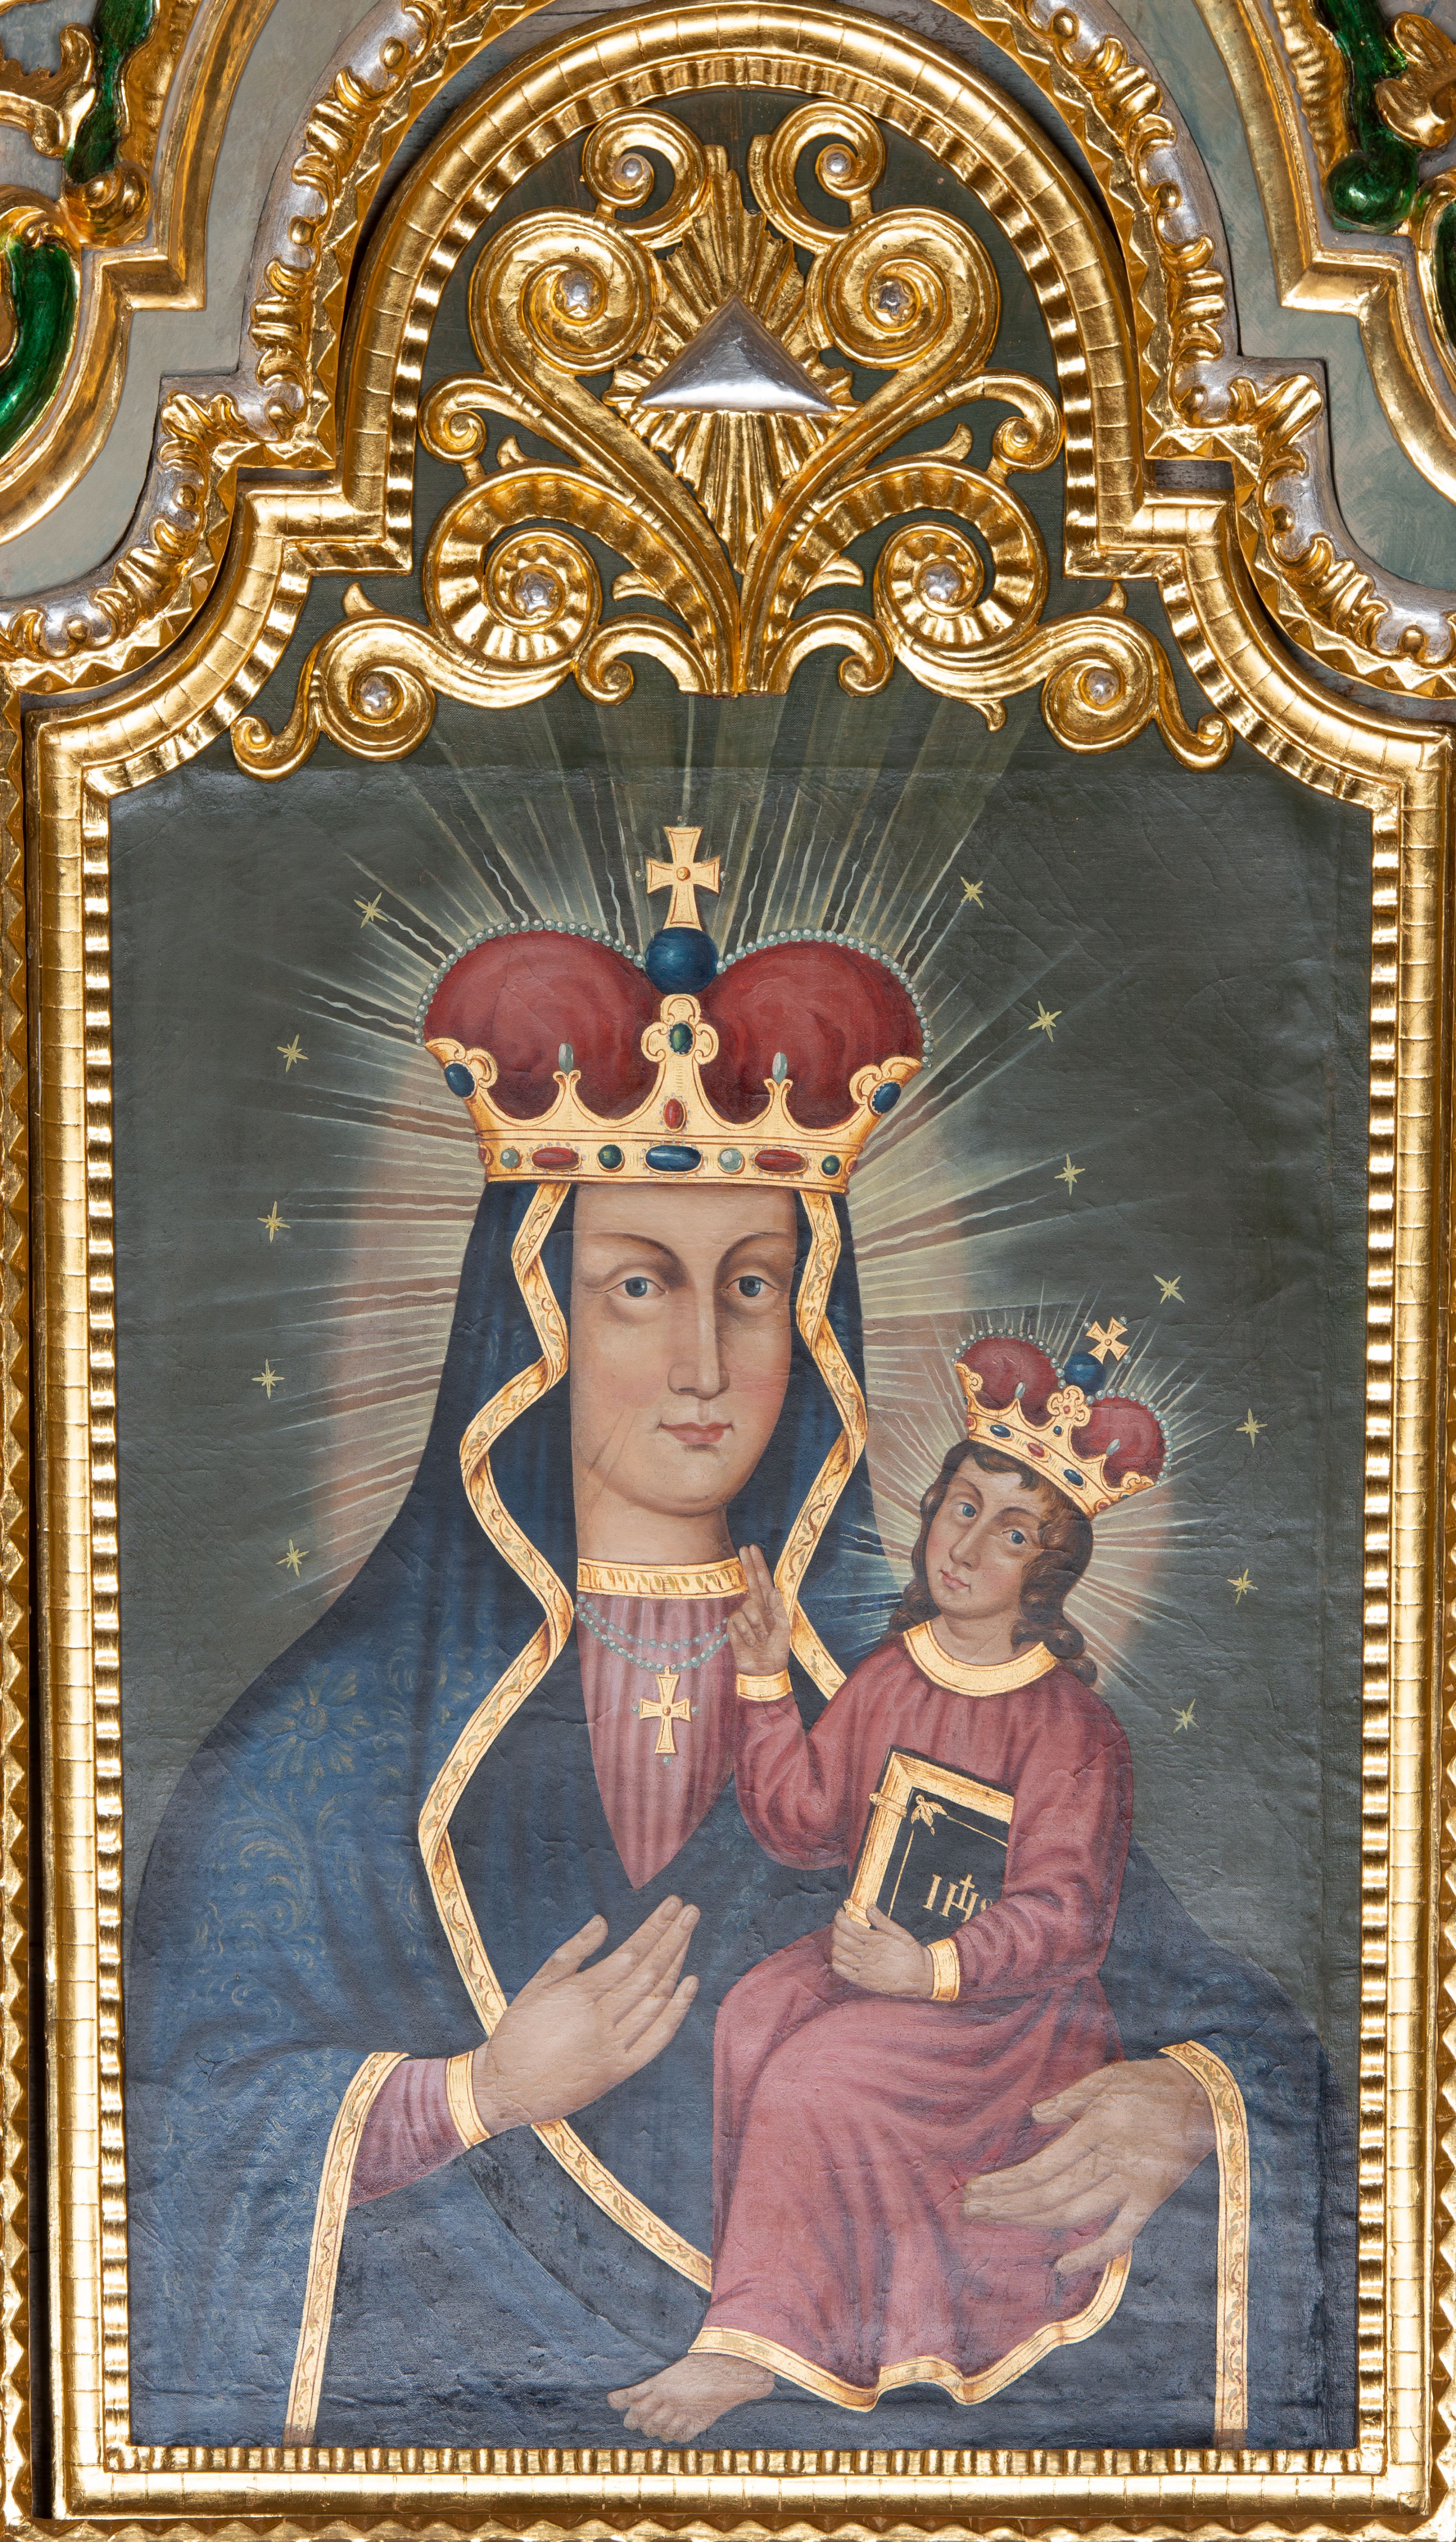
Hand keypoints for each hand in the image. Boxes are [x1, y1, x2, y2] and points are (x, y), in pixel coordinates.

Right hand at [469, 1898, 697, 2133]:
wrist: (506, 2089)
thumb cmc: (518, 2032)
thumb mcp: (536, 1985)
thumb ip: (571, 1953)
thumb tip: (602, 1921)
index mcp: (579, 1994)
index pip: (630, 1953)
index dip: (654, 1928)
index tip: (672, 1905)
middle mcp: (600, 2019)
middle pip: (649, 1972)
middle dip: (673, 1938)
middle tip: (691, 1912)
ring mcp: (612, 2047)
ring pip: (656, 2001)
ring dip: (676, 1965)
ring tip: (687, 1936)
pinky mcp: (618, 2071)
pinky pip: (656, 2039)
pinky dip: (676, 2012)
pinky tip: (688, 1985)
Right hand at [727, 1543, 791, 1676]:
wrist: (765, 1670)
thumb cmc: (777, 1651)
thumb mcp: (783, 1629)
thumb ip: (778, 1608)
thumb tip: (773, 1588)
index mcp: (769, 1606)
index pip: (763, 1581)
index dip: (757, 1565)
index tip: (752, 1548)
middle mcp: (756, 1607)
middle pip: (750, 1581)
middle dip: (747, 1564)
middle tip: (743, 1548)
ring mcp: (744, 1616)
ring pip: (748, 1606)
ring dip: (757, 1624)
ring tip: (761, 1639)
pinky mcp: (733, 1627)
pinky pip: (738, 1620)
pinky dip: (747, 1633)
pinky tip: (751, 1643)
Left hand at [830, 1902, 933, 1996]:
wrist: (919, 1976)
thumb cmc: (910, 1952)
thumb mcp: (899, 1932)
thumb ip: (882, 1920)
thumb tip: (868, 1907)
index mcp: (874, 1940)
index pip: (849, 1926)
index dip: (840, 1917)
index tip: (839, 1912)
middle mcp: (866, 1954)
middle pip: (840, 1938)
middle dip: (835, 1928)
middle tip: (837, 1924)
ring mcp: (863, 1968)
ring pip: (839, 1954)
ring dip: (835, 1944)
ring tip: (838, 1939)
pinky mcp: (863, 1981)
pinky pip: (843, 1971)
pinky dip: (836, 1962)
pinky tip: (839, 1956)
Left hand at [960, 2055, 1216, 2270]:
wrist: (1205, 2097)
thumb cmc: (1151, 2083)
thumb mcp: (1108, 2077)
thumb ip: (1070, 2098)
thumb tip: (1035, 2115)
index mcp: (1098, 2126)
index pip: (1042, 2166)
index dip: (1006, 2183)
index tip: (976, 2189)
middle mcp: (1112, 2159)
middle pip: (1050, 2193)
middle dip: (1006, 2205)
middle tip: (971, 2210)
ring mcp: (1133, 2184)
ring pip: (1076, 2214)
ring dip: (1033, 2223)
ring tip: (997, 2223)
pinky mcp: (1152, 2201)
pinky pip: (1121, 2234)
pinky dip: (1093, 2254)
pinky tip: (1062, 2265)